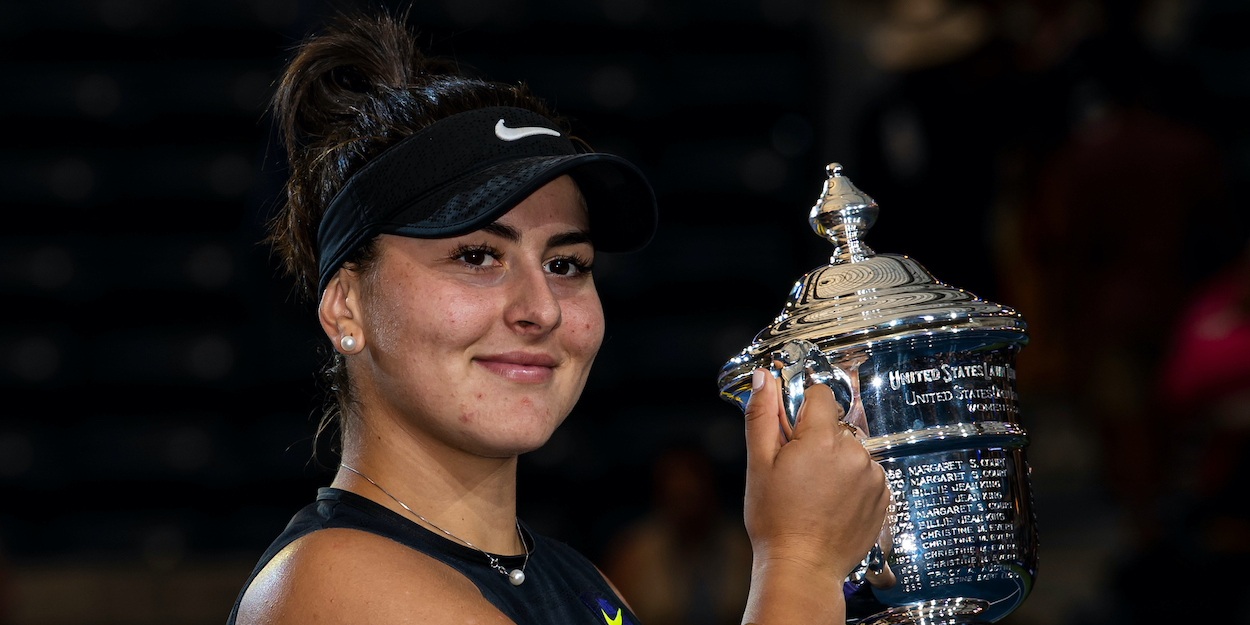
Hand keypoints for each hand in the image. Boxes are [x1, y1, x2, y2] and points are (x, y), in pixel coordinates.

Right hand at [743, 368, 890, 580]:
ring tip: (814, 492)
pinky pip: (867, 474)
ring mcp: (873, 476)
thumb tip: (764, 377)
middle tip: (796, 471)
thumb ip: (762, 415)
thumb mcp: (758, 464)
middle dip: (817, 439)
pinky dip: (851, 482)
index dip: (802, 409)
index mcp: (822, 439)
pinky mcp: (883, 497)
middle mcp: (854, 453)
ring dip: (836, 461)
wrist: (803, 568)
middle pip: (836, 425)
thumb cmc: (775, 520)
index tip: (790, 430)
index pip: (820, 395)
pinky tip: (832, 503)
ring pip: (851, 450)